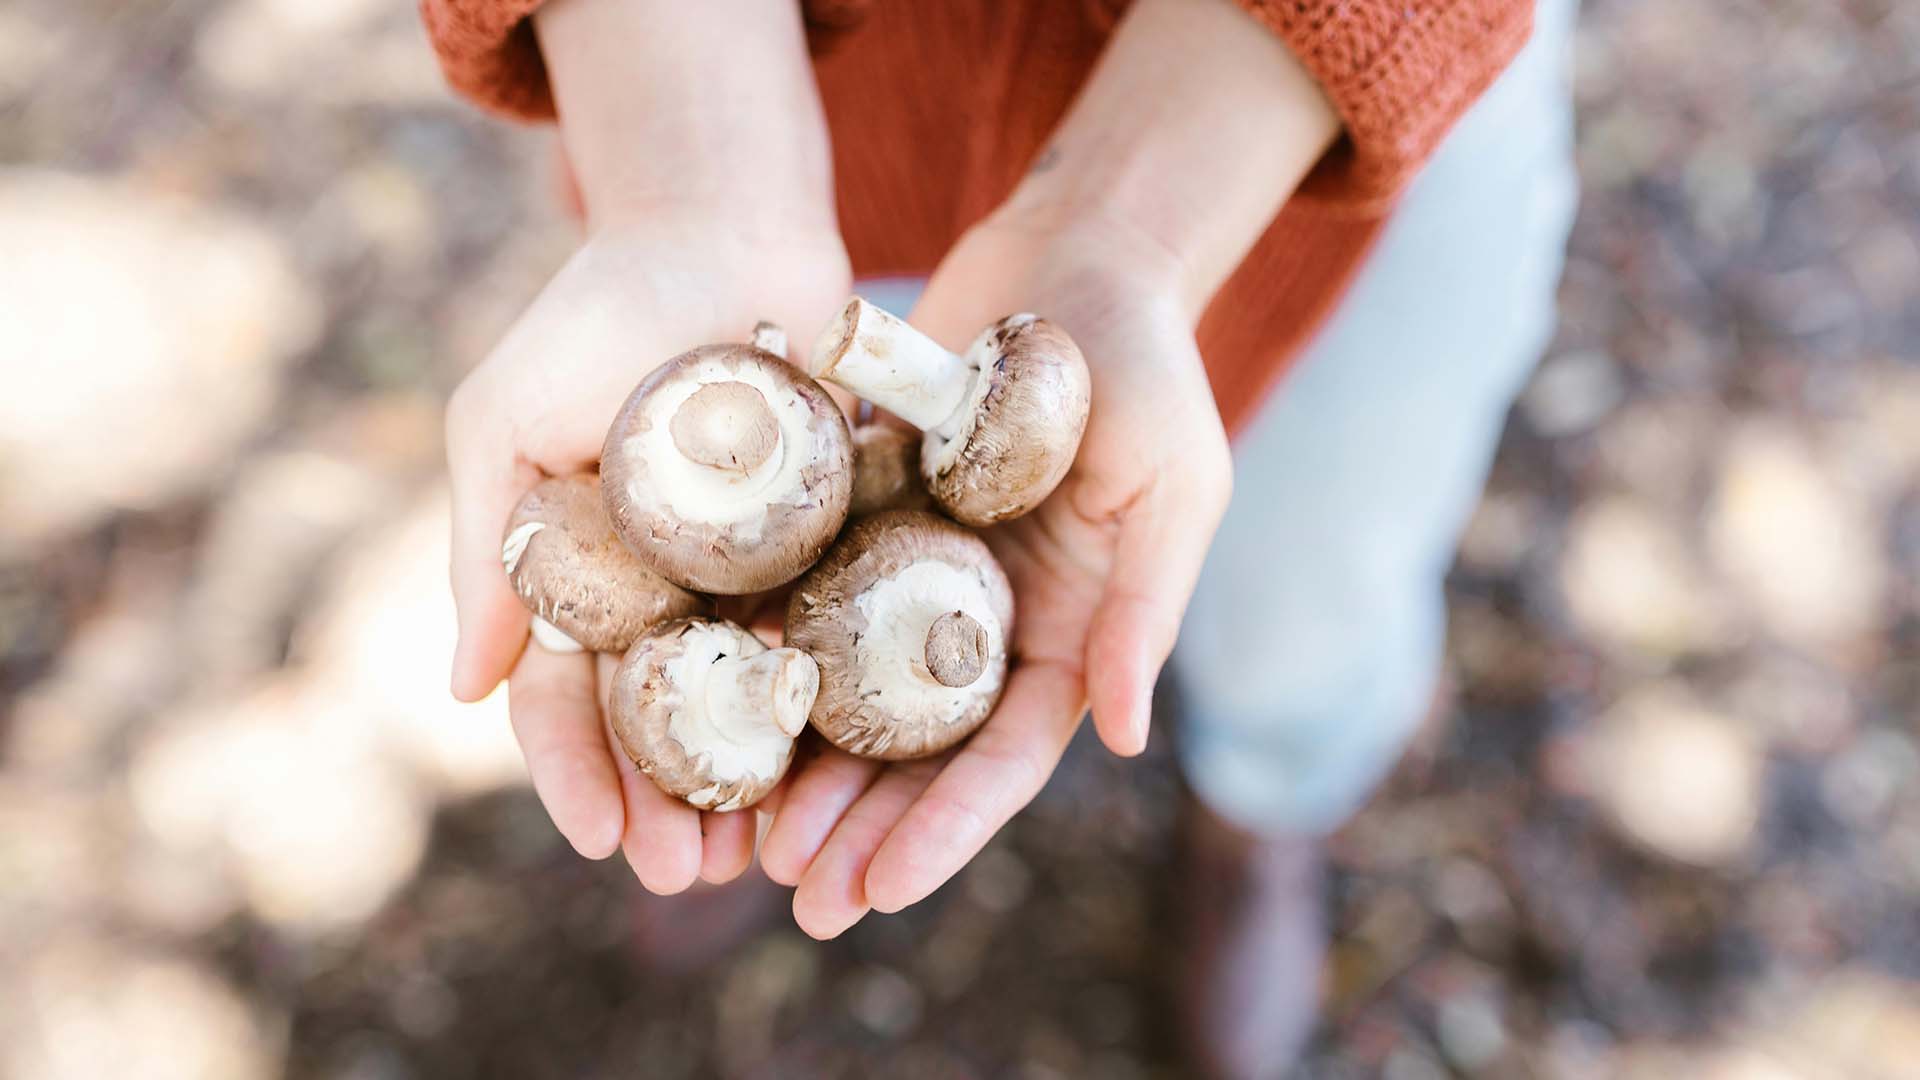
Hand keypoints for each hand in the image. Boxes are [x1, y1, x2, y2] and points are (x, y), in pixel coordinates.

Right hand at [446, 219, 851, 890]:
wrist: (722, 224)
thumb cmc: (594, 315)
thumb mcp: (505, 424)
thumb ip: (486, 552)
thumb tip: (460, 692)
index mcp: (580, 576)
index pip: (568, 699)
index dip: (577, 773)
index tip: (604, 840)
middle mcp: (663, 589)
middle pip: (664, 723)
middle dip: (672, 803)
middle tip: (694, 875)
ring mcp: (748, 571)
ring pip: (747, 701)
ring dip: (752, 782)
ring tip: (768, 854)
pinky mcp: (828, 538)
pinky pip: (831, 634)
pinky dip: (832, 703)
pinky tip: (845, 766)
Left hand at [760, 213, 1233, 936]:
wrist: (1077, 253)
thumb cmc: (1146, 366)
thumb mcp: (1171, 485)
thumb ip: (1143, 609)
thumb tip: (1124, 739)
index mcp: (1072, 633)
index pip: (1005, 758)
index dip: (944, 830)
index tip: (879, 892)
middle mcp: (990, 621)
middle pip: (917, 752)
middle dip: (860, 830)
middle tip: (795, 899)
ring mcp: (922, 574)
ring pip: (851, 695)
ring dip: (804, 770)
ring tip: (742, 842)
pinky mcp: (866, 519)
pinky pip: (808, 601)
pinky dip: (766, 657)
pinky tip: (706, 704)